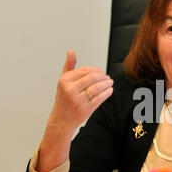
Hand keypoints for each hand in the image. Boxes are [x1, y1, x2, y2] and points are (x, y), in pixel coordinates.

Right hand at [36, 51, 113, 171]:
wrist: (62, 120)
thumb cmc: (64, 99)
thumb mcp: (63, 82)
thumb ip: (69, 67)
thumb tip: (71, 51)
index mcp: (64, 80)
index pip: (85, 70)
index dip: (96, 70)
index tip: (102, 72)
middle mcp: (70, 90)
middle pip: (92, 78)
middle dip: (103, 76)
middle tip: (108, 78)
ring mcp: (77, 100)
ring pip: (97, 88)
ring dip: (107, 84)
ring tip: (110, 83)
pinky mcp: (85, 109)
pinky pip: (100, 98)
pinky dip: (107, 93)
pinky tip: (110, 90)